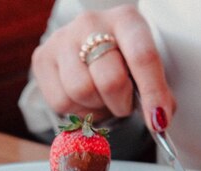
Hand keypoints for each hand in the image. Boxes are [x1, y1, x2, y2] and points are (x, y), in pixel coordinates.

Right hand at [31, 4, 175, 126]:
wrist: (90, 47)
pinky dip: (76, 110)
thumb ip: (158, 93)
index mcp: (126, 19)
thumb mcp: (146, 68)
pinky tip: (84, 98)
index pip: (143, 57)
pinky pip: (60, 101)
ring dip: (97, 107)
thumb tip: (159, 121)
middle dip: (122, 103)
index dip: (153, 93)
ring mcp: (62, 38)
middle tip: (124, 103)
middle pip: (110, 80)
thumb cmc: (124, 62)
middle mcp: (91, 22)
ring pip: (82, 91)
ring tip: (102, 97)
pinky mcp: (42, 57)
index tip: (158, 120)